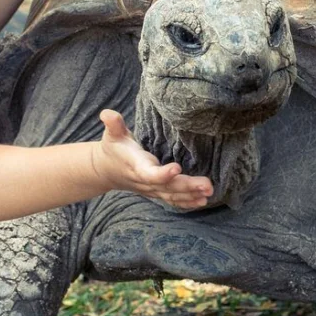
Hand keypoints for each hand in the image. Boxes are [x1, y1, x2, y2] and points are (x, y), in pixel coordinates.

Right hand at [92, 109, 212, 208]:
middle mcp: (145, 181)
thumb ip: (113, 124)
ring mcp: (152, 189)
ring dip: (191, 195)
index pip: (149, 173)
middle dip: (188, 187)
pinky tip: (202, 201)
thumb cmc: (113, 148)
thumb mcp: (112, 134)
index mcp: (136, 166)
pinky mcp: (157, 192)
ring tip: (209, 192)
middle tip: (207, 185)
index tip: (177, 168)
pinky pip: (173, 200)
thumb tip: (107, 114)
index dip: (162, 174)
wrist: (106, 171)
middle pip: (168, 187)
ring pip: (173, 195)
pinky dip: (187, 202)